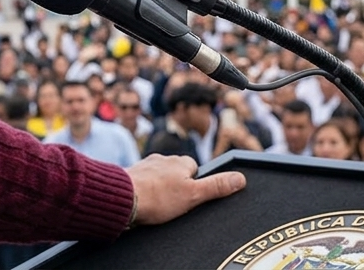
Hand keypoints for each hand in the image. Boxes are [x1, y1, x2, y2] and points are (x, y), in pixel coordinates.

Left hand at [125, 154, 244, 225]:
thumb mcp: (194, 195)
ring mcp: (145, 166)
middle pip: (176, 172)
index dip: (194, 184)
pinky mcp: (130, 175)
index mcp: (180, 161)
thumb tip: (241, 178)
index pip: (194, 169)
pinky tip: (144, 202)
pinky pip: (143, 183)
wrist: (122, 198)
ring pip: (158, 177)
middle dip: (175, 186)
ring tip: (157, 204)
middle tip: (173, 204)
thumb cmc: (158, 198)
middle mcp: (163, 159)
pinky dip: (145, 191)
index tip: (189, 197)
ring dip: (159, 188)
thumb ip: (217, 187)